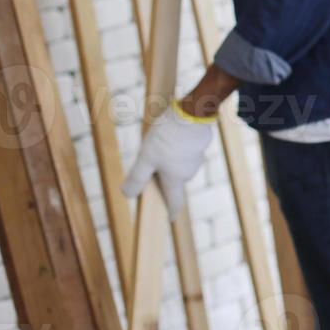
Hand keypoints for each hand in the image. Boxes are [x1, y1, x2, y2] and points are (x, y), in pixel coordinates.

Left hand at [122, 100, 214, 219]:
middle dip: (164, 176)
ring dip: (171, 158)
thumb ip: (137, 177)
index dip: (172, 211)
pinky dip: (179, 147)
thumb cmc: (168, 137)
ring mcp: (197, 157)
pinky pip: (187, 151)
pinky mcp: (200, 143)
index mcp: (175, 179)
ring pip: (181, 164)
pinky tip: (172, 133)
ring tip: (161, 141)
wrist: (192, 112)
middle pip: (175, 180)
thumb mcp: (146, 157)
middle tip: (150, 161)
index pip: (175, 202)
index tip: (170, 217)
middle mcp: (189, 172)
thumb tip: (128, 194)